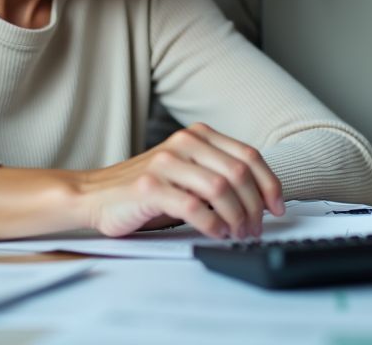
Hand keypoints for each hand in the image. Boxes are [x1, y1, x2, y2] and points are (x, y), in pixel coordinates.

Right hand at [81, 123, 283, 238]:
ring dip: (237, 217)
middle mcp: (184, 143)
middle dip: (255, 206)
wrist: (93, 195)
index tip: (277, 208)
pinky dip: (212, 225)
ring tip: (238, 234)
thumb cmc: (144, 189)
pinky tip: (217, 234)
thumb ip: (216, 174)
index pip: (248, 155)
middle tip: (256, 228)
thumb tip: (260, 199)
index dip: (270, 184)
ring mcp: (166, 163)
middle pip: (239, 173)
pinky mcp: (150, 187)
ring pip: (220, 188)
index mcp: (198, 136)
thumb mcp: (185, 172)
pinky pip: (194, 207)